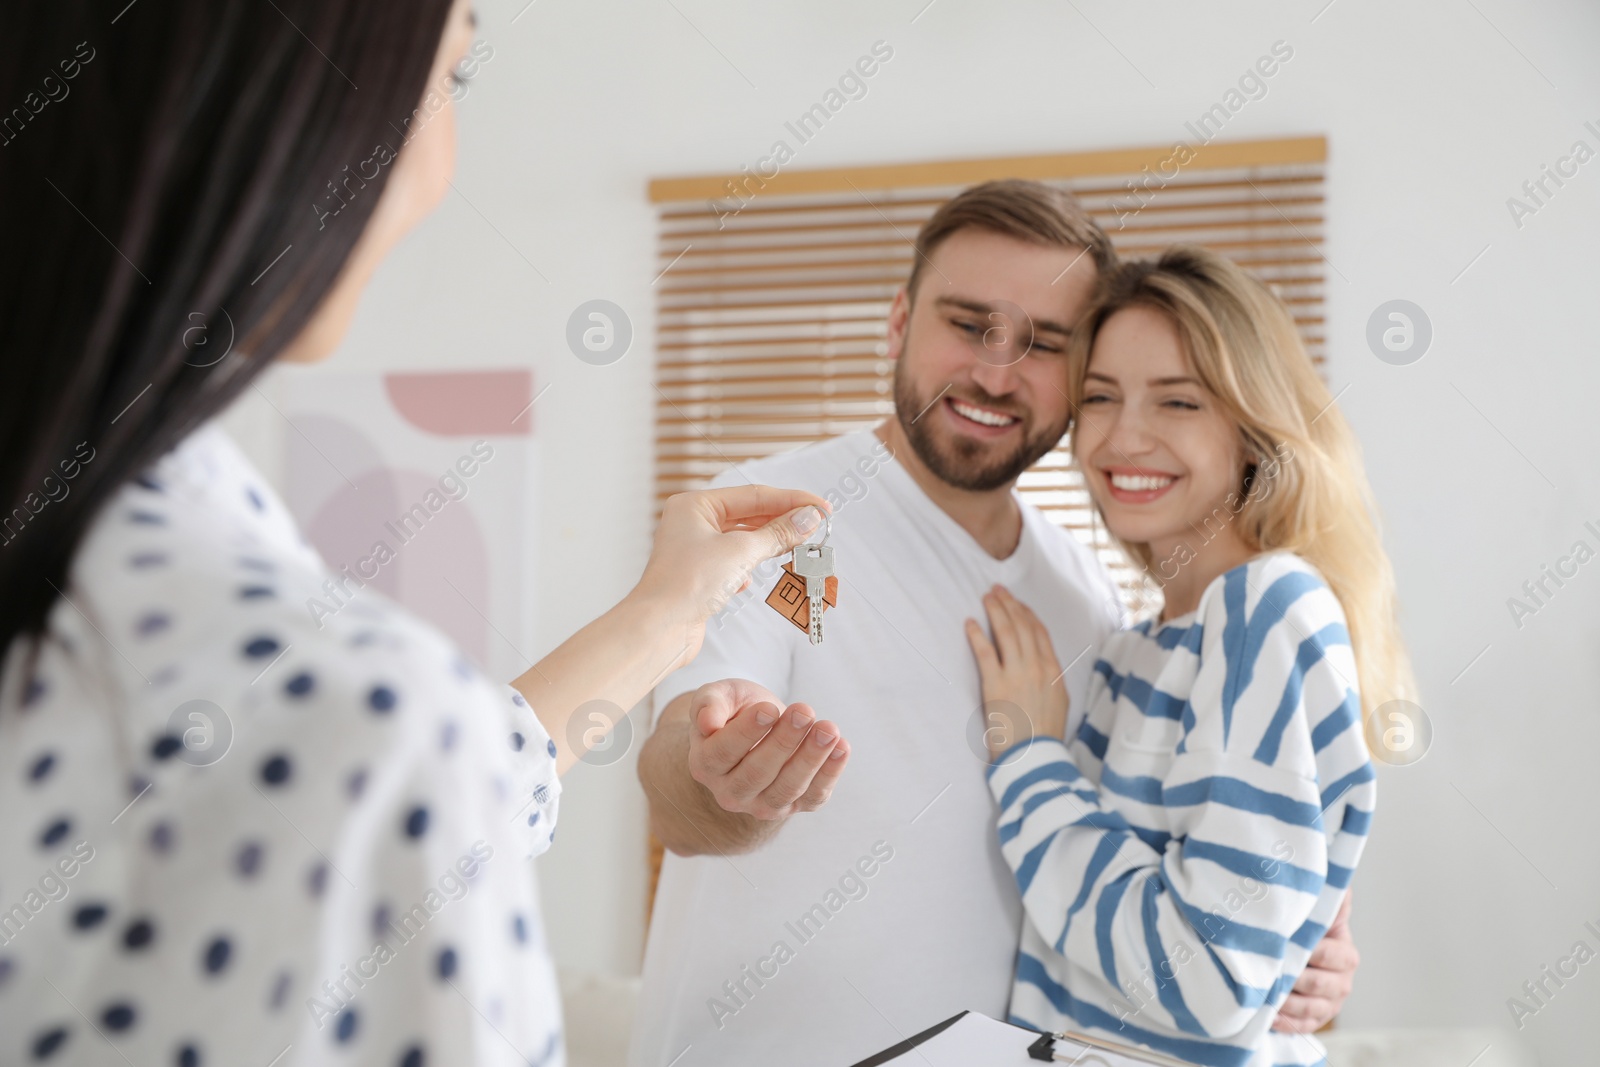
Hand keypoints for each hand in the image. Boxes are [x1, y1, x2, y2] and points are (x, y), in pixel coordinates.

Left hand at [630, 486, 829, 667]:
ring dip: (768, 545)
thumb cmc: (687, 584)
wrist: (659, 629)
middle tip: (816, 527)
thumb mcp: (741, 552)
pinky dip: (750, 567)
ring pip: (742, 540)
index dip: (791, 500)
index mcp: (695, 505)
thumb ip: (778, 534)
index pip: (753, 495)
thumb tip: (807, 518)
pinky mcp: (700, 575)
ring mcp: (694, 550)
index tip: (820, 507)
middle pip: (748, 515)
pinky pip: (734, 562)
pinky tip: (753, 578)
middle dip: (782, 522)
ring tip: (796, 548)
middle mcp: (692, 523)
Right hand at [687, 679, 848, 820]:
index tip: (769, 709)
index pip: (723, 752)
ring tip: (828, 729)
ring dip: (810, 759)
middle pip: (757, 773)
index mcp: (705, 764)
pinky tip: (841, 747)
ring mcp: (762, 804)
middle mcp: (730, 792)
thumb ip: (708, 704)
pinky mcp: (793, 805)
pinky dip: (830, 773)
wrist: (756, 730)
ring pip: (787, 788)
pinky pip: (813, 796)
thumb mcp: (716, 696)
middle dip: (784, 742)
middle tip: (804, 712)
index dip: (746, 732)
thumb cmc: (733, 710)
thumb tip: (708, 723)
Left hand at [965, 585, 1069, 759]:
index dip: (1027, 613)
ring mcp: (1017, 674)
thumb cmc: (1045, 735)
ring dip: (996, 611)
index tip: (1017, 602)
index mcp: (1053, 670)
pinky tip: (969, 623)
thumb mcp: (1058, 702)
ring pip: (1006, 632)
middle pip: (1022, 626)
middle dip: (1009, 604)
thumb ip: (1051, 679)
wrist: (1035, 757)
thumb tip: (1044, 666)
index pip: (1039, 631)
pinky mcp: (996, 685)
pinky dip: (976, 634)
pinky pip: (985, 652)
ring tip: (986, 598)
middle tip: (997, 590)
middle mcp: (1037, 667)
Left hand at [1272, 891, 1358, 1032]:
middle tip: (1267, 969)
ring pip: (1309, 1008)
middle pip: (1318, 984)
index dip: (1309, 952)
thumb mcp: (1316, 906)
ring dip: (1285, 1001)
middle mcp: (1342, 980)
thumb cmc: (1304, 925)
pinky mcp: (1315, 1019)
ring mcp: (1330, 1003)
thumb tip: (1320, 867)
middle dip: (1292, 977)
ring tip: (1262, 992)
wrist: (1297, 948)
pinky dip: (1284, 1022)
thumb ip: (1325, 892)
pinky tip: (1266, 1013)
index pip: (1330, 955)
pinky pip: (1301, 1026)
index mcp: (1345, 953)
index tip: (1283, 945)